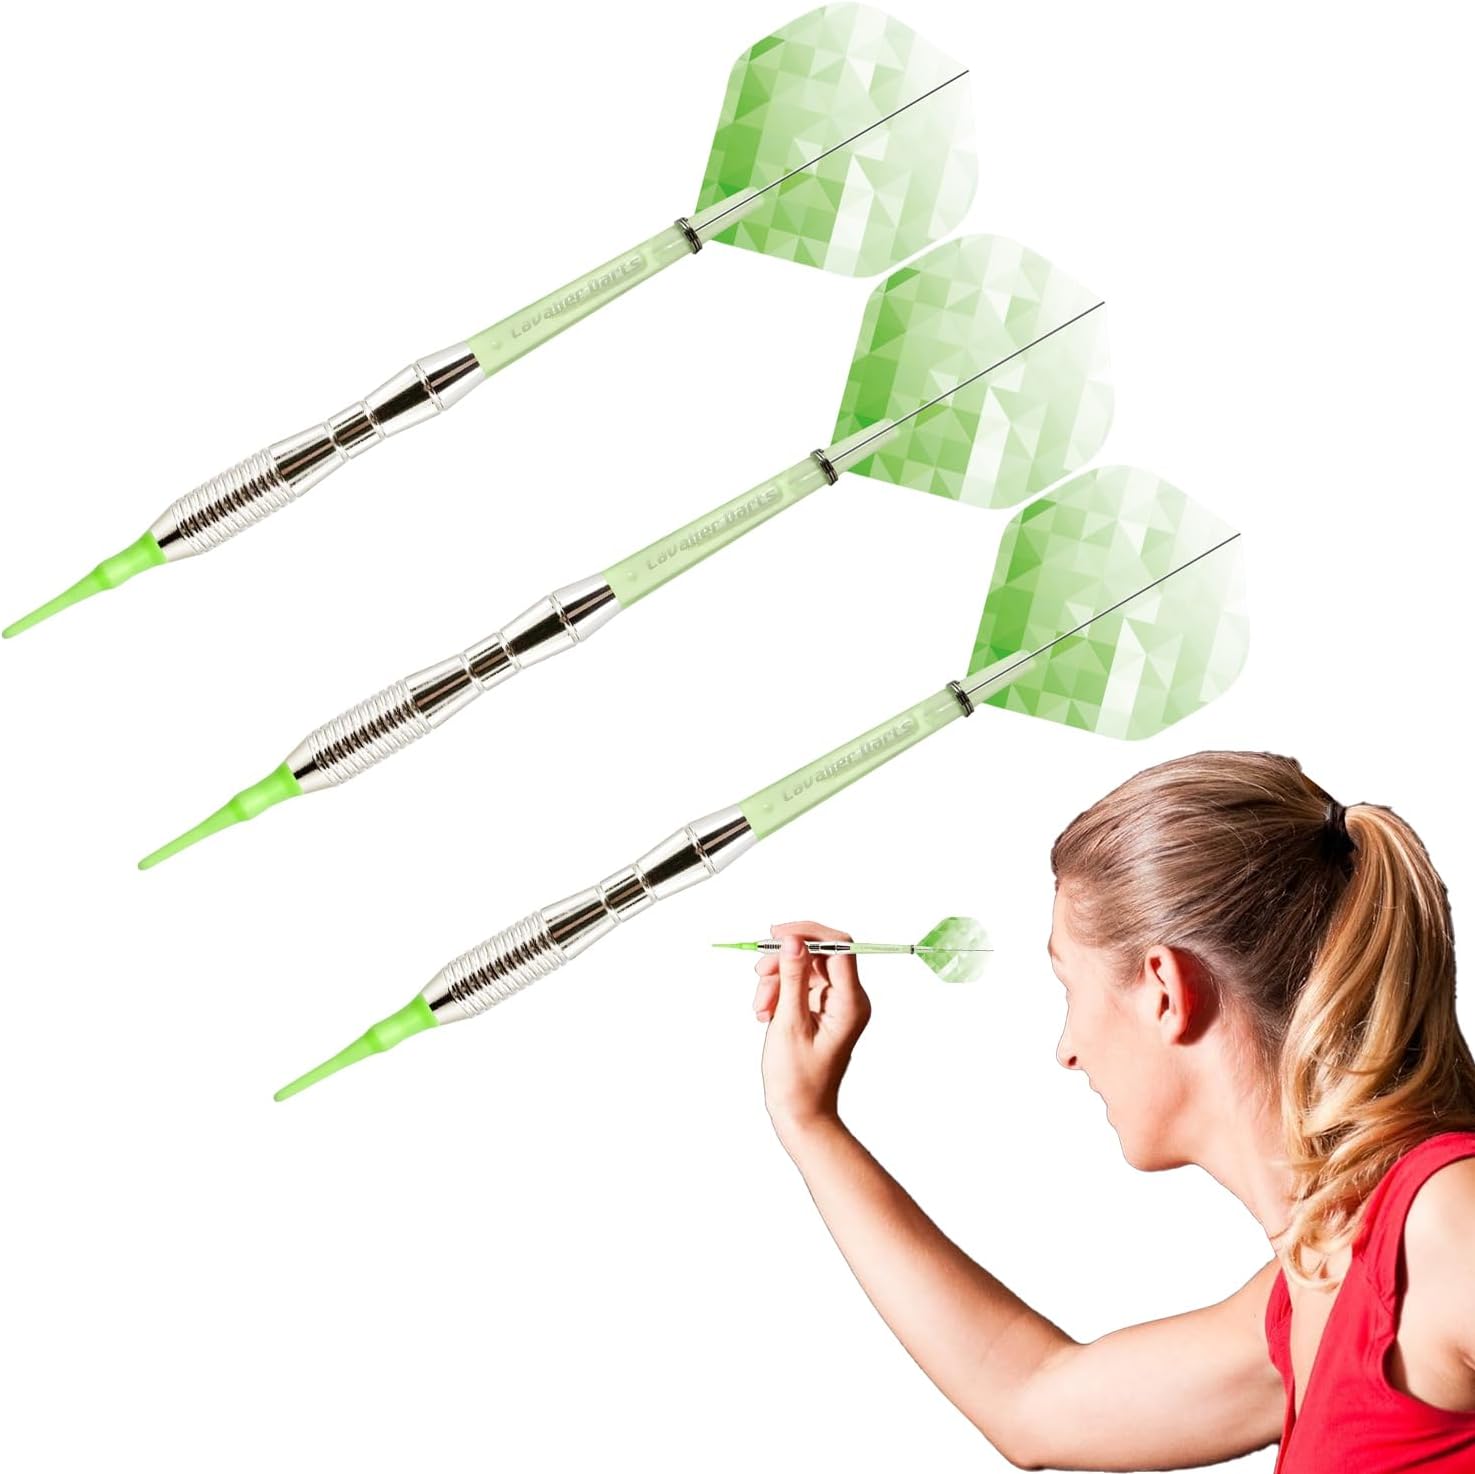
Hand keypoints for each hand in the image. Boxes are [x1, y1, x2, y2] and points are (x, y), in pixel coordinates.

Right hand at [753, 919, 871, 1141]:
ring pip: (805, 970)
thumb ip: (793, 978)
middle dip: (785, 961)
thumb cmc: (798, 1079)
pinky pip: (800, 986)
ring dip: (777, 981)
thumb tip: (794, 940)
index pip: (838, 947)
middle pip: (819, 955)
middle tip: (759, 973)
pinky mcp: (822, 1010)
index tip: (777, 934)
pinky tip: (767, 1013)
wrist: (801, 1113)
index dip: (808, 933)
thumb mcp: (790, 1023)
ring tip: (762, 1007)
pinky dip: (780, 994)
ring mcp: (836, 1005)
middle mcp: (849, 1000)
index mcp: (851, 1003)